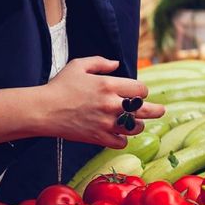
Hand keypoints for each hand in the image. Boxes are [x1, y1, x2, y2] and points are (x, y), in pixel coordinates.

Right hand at [38, 57, 164, 147]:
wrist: (42, 110)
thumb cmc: (60, 86)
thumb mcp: (79, 65)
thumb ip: (101, 62)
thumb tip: (117, 64)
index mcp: (109, 85)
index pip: (141, 89)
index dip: (142, 91)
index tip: (138, 93)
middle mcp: (111, 104)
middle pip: (145, 110)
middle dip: (156, 110)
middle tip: (161, 111)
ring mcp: (105, 122)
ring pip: (135, 128)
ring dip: (137, 125)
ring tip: (135, 123)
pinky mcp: (98, 137)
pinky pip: (120, 142)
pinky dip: (122, 139)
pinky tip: (119, 135)